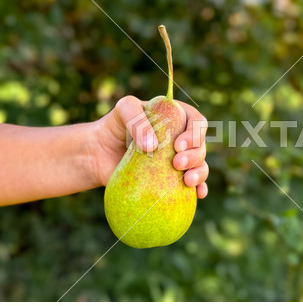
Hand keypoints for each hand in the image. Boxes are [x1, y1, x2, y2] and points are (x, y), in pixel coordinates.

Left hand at [90, 95, 208, 198]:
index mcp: (177, 117)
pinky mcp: (172, 179)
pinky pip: (193, 185)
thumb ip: (137, 121)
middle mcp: (181, 138)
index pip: (196, 122)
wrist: (99, 153)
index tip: (178, 145)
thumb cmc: (113, 127)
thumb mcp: (123, 110)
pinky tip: (198, 194)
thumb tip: (153, 147)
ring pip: (200, 165)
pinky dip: (200, 188)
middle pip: (200, 145)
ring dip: (200, 173)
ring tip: (187, 181)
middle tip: (177, 163)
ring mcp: (178, 160)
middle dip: (195, 155)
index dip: (194, 133)